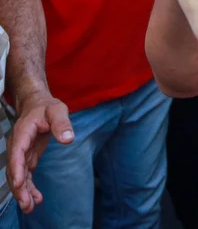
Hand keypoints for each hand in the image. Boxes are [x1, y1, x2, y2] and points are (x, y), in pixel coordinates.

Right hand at [8, 92, 73, 212]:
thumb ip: (62, 124)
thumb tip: (68, 139)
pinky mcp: (27, 157)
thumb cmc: (47, 107)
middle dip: (19, 187)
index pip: (17, 152)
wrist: (37, 105)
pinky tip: (36, 198)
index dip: (17, 168)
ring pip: (18, 175)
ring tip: (29, 207)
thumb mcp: (58, 110)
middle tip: (26, 204)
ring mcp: (21, 153)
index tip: (19, 182)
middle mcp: (18, 145)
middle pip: (15, 169)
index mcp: (22, 133)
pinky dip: (29, 186)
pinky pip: (25, 174)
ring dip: (22, 191)